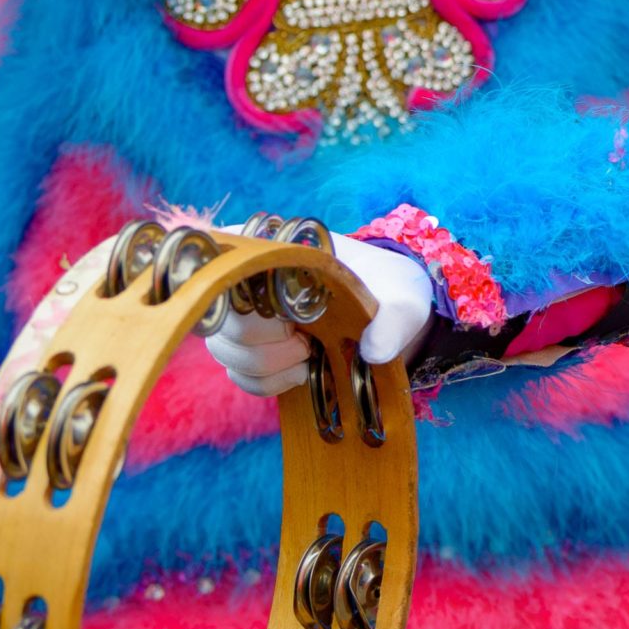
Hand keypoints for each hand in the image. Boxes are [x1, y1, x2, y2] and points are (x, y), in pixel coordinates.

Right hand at [204, 235, 435, 396]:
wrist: (388, 313)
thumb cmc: (390, 291)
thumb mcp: (402, 299)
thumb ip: (393, 320)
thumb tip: (374, 350)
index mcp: (283, 247)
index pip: (230, 252)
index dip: (243, 287)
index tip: (282, 313)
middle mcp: (251, 278)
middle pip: (226, 316)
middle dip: (268, 341)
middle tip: (307, 341)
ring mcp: (243, 315)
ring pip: (227, 350)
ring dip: (270, 364)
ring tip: (308, 353)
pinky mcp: (247, 348)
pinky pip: (238, 374)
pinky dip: (268, 382)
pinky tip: (300, 370)